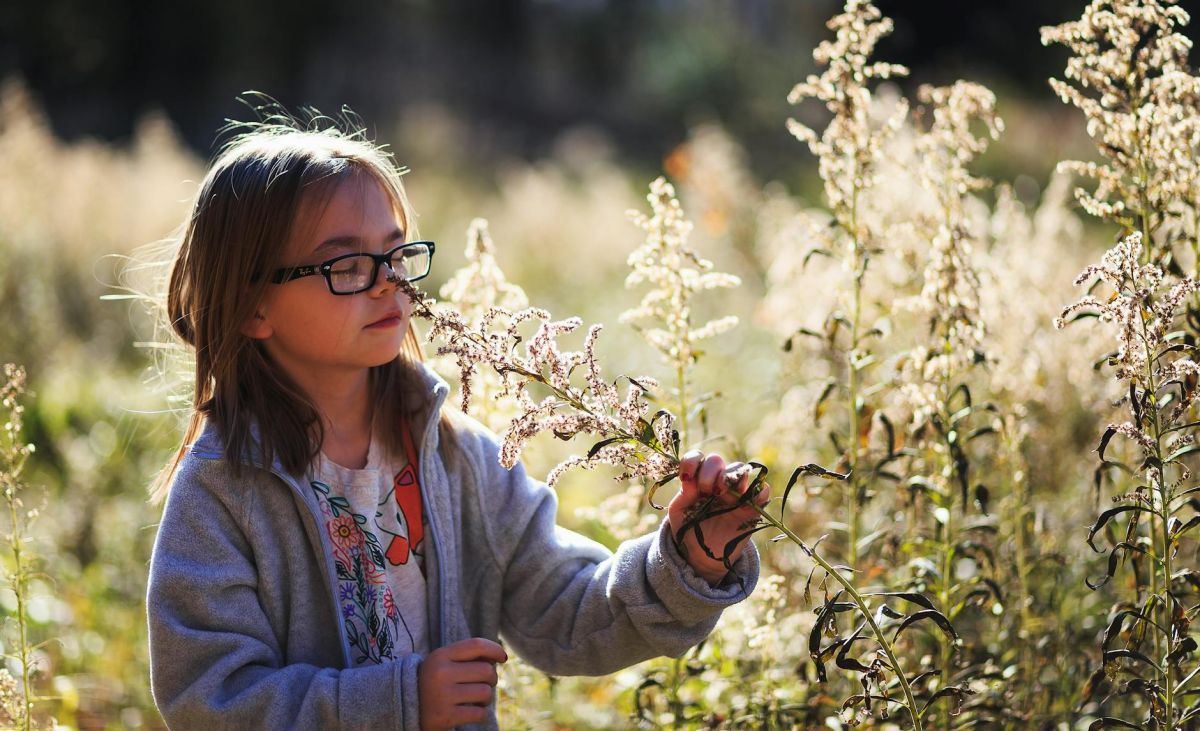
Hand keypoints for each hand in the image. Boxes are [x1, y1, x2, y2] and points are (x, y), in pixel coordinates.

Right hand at [418, 637, 507, 729]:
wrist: (407, 709)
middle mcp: (440, 673)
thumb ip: (468, 657)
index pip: (476, 645)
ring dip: (486, 699)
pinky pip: (479, 713)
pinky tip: (469, 712)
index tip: (503, 658)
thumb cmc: (435, 683)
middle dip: (491, 679)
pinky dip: (480, 714)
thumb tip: (499, 656)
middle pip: (486, 670)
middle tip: (482, 685)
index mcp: (440, 655)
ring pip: (486, 692)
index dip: (495, 649)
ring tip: (475, 700)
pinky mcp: (445, 716)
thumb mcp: (445, 663)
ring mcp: (442, 695)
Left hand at [667, 450, 768, 585]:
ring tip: (726, 494)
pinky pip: (762, 491)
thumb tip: (690, 480)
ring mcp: (735, 493)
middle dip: (711, 472)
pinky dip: (759, 491)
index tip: (687, 478)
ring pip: (741, 469)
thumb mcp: (679, 514)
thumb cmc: (688, 531)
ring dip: (733, 477)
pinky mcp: (751, 507)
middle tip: (707, 491)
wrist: (702, 557)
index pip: (697, 458)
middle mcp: (716, 482)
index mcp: (697, 480)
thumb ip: (683, 496)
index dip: (692, 461)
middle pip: (717, 460)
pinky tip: (746, 503)